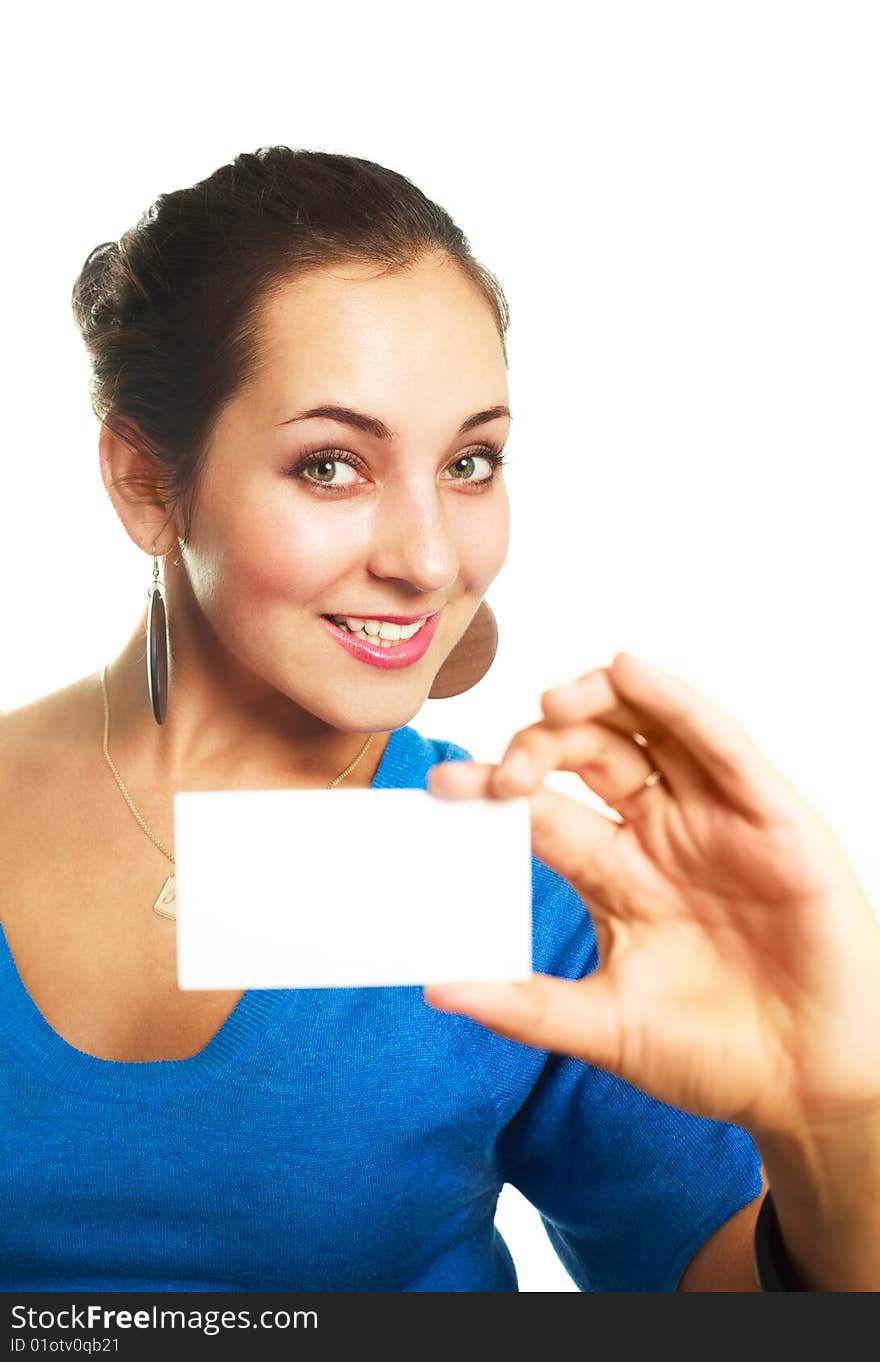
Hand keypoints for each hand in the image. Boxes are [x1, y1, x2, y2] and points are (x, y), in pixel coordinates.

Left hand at [423, 651, 879, 1141]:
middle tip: (505, 775)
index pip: (544, 813)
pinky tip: (631, 672)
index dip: (495, 791)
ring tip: (551, 701)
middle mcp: (659, 834)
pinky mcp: (769, 816)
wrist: (810, 1086)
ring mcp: (713, 820)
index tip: (445, 784)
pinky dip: (675, 703)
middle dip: (540, 747)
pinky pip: (718, 745)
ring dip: (598, 703)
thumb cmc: (717, 1056)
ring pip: (649, 731)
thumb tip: (437, 989)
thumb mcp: (607, 1029)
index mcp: (616, 875)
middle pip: (589, 756)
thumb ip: (526, 1006)